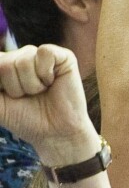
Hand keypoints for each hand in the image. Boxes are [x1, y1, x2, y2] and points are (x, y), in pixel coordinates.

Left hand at [0, 44, 97, 163]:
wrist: (56, 134)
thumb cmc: (28, 120)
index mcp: (5, 65)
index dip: (2, 85)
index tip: (12, 99)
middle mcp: (23, 57)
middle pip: (6, 64)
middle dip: (16, 88)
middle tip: (31, 97)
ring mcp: (41, 56)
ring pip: (24, 61)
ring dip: (33, 85)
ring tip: (43, 92)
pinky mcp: (64, 58)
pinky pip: (44, 52)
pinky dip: (46, 72)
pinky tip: (53, 82)